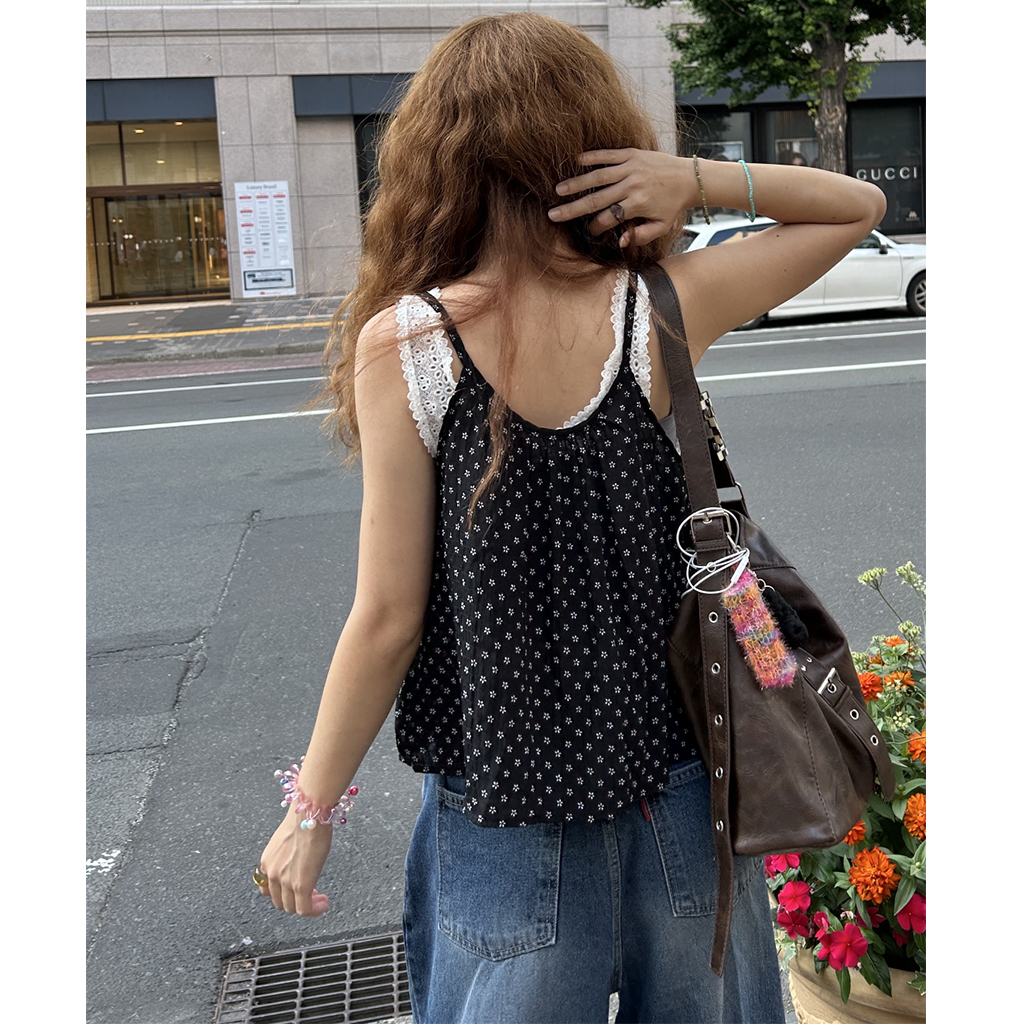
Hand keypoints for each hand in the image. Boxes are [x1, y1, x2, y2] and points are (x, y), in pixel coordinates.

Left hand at [256, 808, 332, 915]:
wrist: (310, 814)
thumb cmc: (303, 819)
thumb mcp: (286, 839)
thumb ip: (285, 854)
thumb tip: (297, 858)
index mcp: (266, 862)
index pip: (267, 890)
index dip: (281, 893)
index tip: (293, 891)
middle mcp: (272, 873)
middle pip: (279, 901)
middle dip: (295, 901)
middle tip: (310, 894)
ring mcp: (285, 881)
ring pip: (292, 908)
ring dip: (306, 906)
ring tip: (319, 900)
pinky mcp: (301, 885)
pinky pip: (305, 909)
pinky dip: (315, 910)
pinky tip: (323, 904)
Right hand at [547, 149, 695, 246]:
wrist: (690, 177)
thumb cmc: (673, 205)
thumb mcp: (661, 227)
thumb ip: (641, 236)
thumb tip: (620, 242)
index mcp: (638, 204)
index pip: (608, 218)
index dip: (595, 227)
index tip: (588, 233)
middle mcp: (632, 185)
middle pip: (596, 199)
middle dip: (573, 209)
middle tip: (553, 214)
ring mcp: (631, 167)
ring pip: (598, 177)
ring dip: (576, 184)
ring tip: (558, 190)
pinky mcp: (633, 154)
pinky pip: (609, 155)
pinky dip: (592, 157)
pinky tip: (576, 161)